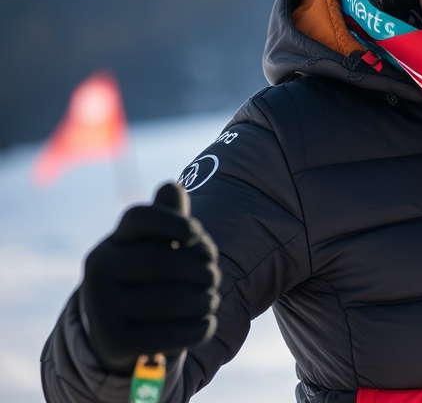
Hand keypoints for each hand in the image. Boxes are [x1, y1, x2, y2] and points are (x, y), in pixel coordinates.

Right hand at [79, 182, 220, 373]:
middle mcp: (98, 271)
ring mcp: (101, 308)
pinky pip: (166, 334)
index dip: (173, 219)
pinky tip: (206, 324)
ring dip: (204, 300)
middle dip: (200, 269)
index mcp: (112, 243)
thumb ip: (169, 219)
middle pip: (163, 260)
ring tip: (211, 300)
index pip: (139, 217)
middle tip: (215, 278)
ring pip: (170, 300)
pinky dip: (197, 329)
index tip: (197, 232)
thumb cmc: (148, 279)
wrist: (117, 334)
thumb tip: (172, 187)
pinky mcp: (113, 342)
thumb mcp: (156, 248)